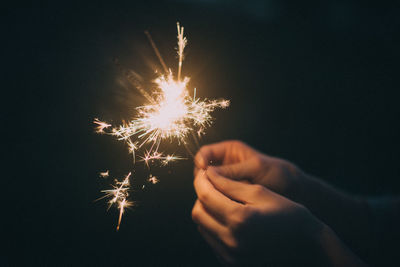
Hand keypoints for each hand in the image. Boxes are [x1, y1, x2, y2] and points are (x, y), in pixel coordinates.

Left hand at [192, 168, 365, 265]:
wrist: (306, 245)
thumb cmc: (288, 214)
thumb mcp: (261, 192)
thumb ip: (230, 184)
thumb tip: (209, 174)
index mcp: (240, 220)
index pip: (205, 195)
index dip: (201, 180)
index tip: (204, 172)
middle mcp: (231, 241)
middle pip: (198, 212)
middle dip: (202, 196)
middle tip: (212, 185)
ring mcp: (230, 255)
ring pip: (202, 226)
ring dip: (206, 210)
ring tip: (221, 200)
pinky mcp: (231, 262)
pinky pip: (211, 239)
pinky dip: (213, 225)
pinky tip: (227, 216)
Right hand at [194, 140, 304, 200]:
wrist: (292, 192)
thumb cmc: (278, 174)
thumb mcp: (255, 168)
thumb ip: (233, 170)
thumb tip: (207, 173)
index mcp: (229, 151)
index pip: (204, 153)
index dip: (201, 161)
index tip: (204, 172)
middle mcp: (224, 165)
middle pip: (201, 171)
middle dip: (204, 180)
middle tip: (212, 189)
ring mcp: (225, 181)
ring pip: (207, 187)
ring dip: (212, 193)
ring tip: (223, 198)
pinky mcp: (229, 195)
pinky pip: (216, 198)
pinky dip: (218, 202)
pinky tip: (225, 207)